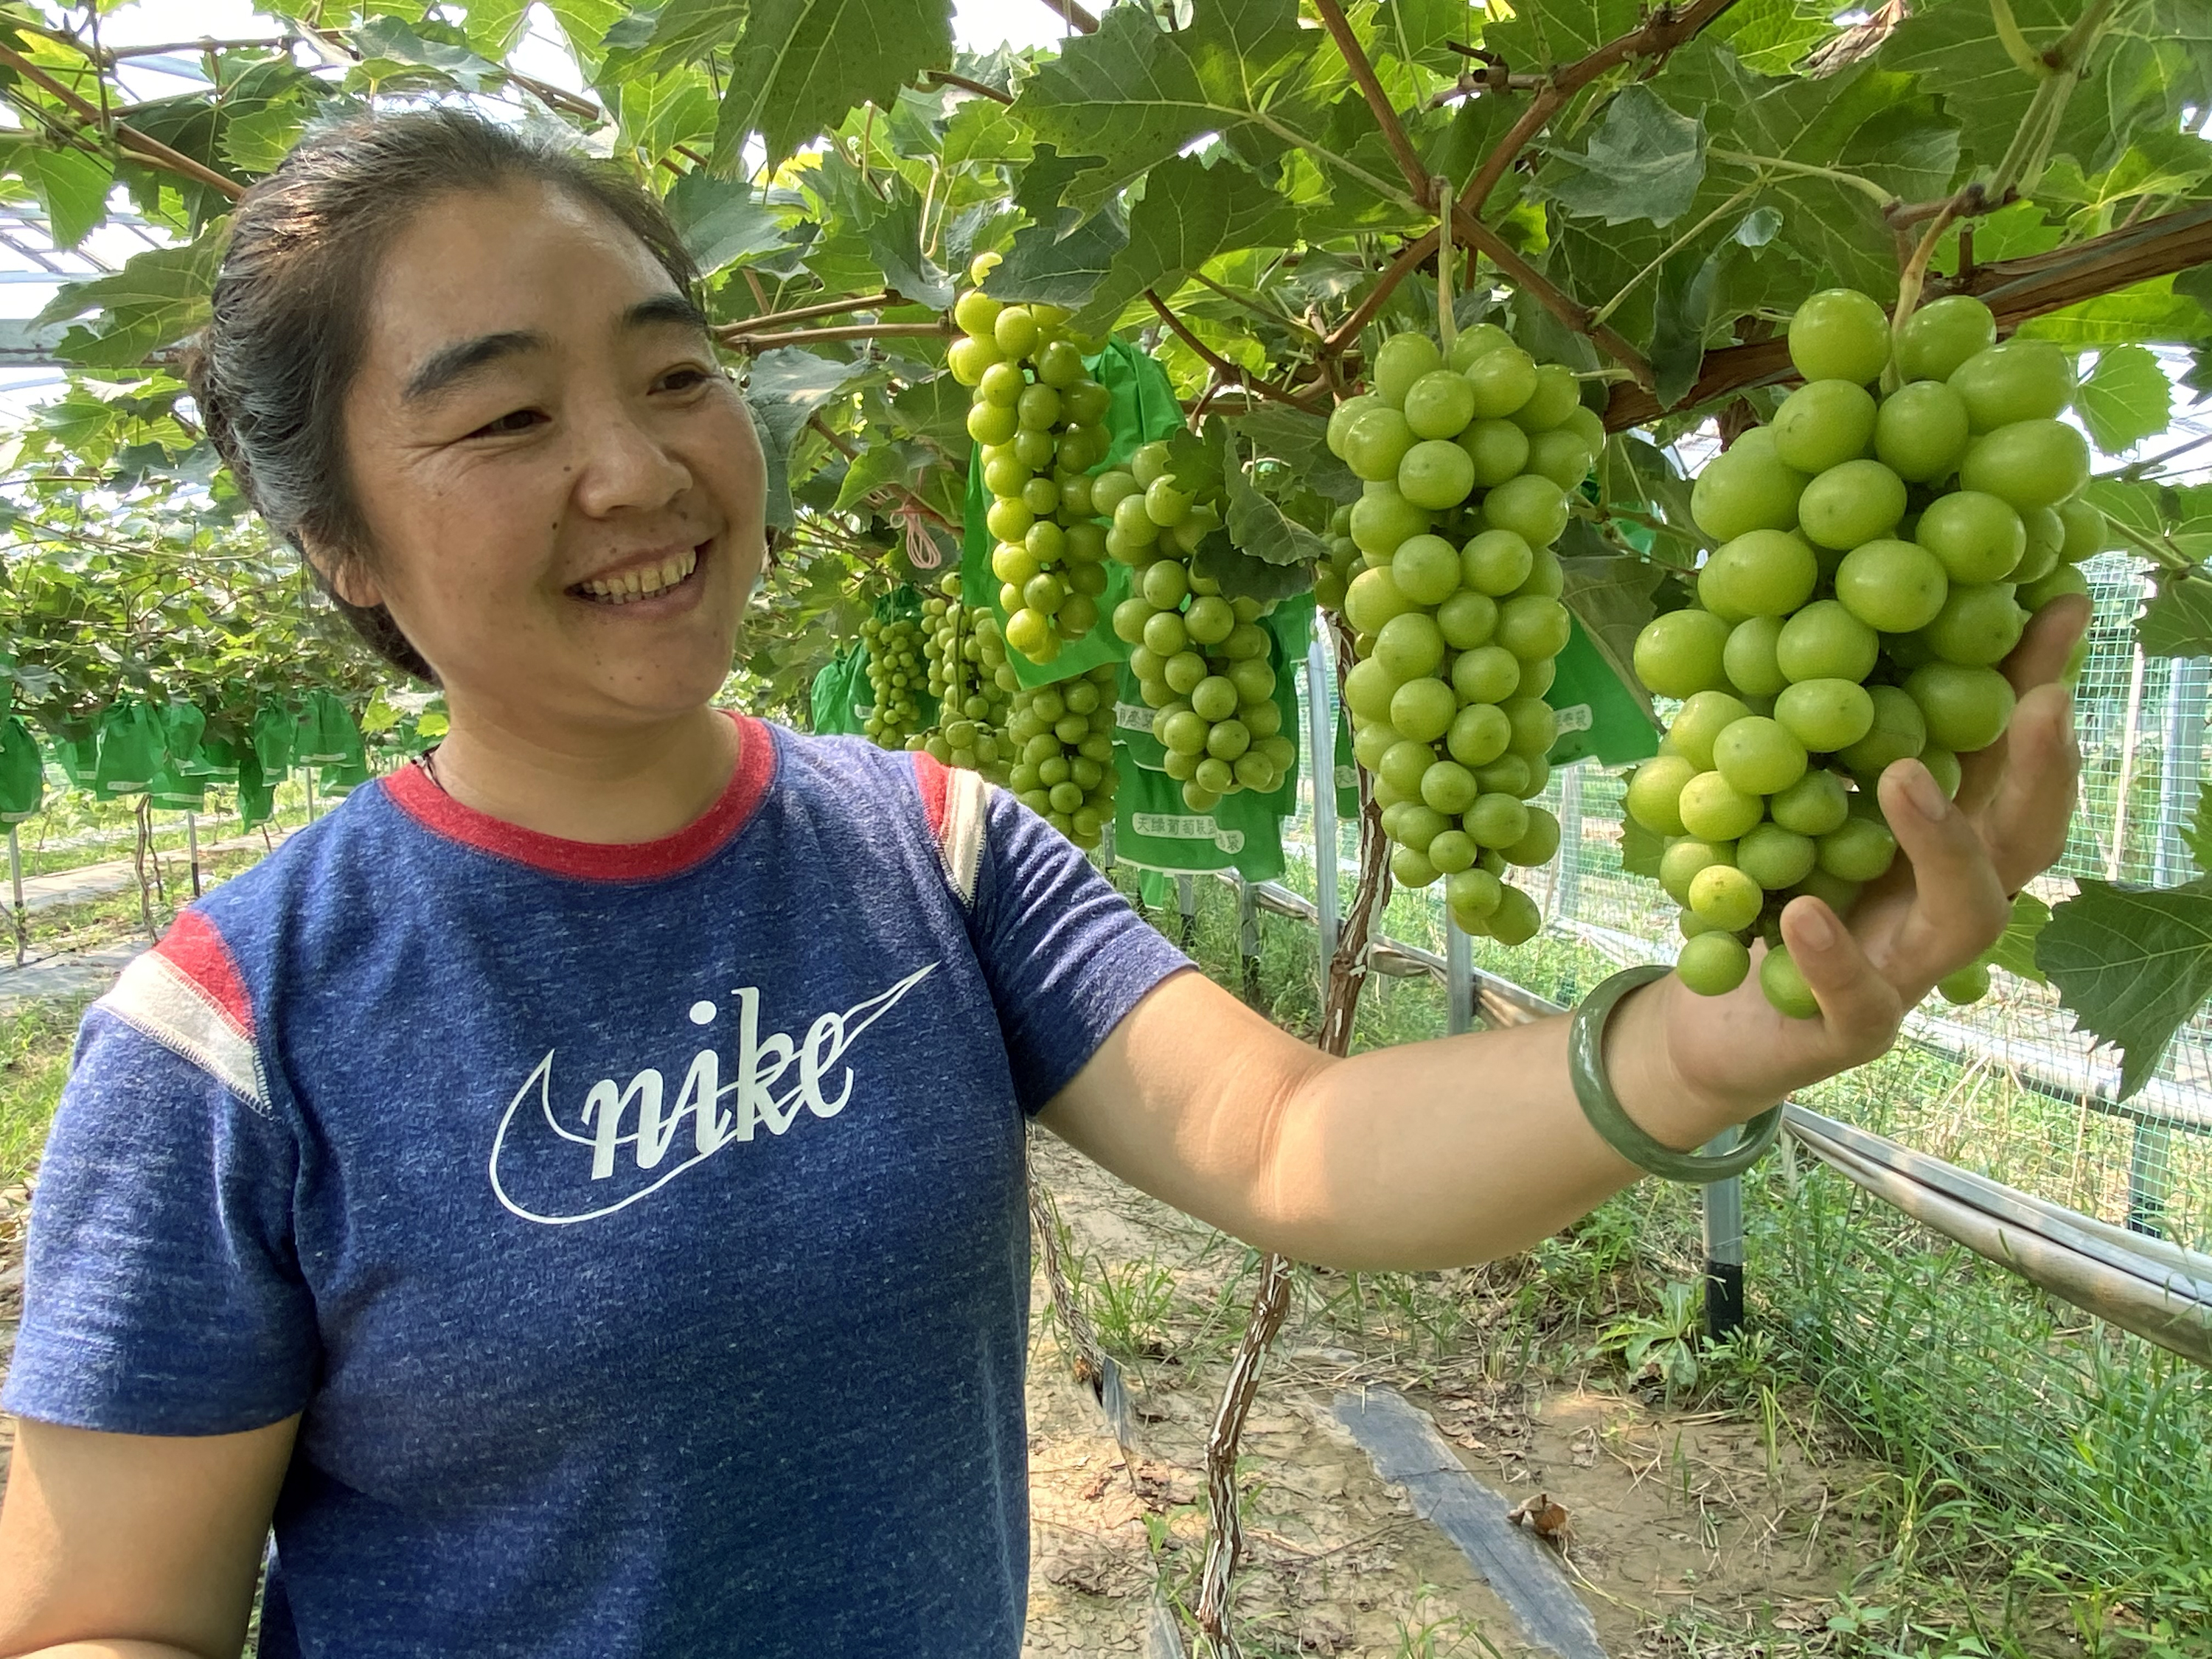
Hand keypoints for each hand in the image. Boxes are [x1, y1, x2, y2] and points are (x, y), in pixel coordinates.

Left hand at [1643, 592, 2090, 1128]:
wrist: (1701, 1018)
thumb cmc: (1760, 892)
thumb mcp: (1787, 799)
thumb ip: (1822, 734)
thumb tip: (1828, 615)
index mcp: (1937, 840)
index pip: (2006, 762)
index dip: (2039, 692)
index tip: (2056, 606)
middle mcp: (1941, 902)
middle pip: (2024, 839)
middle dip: (2043, 768)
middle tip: (2038, 699)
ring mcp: (1908, 971)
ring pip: (1968, 917)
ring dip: (1945, 841)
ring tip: (1903, 776)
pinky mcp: (1850, 1031)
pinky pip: (1860, 1000)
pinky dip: (1836, 958)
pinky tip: (1805, 914)